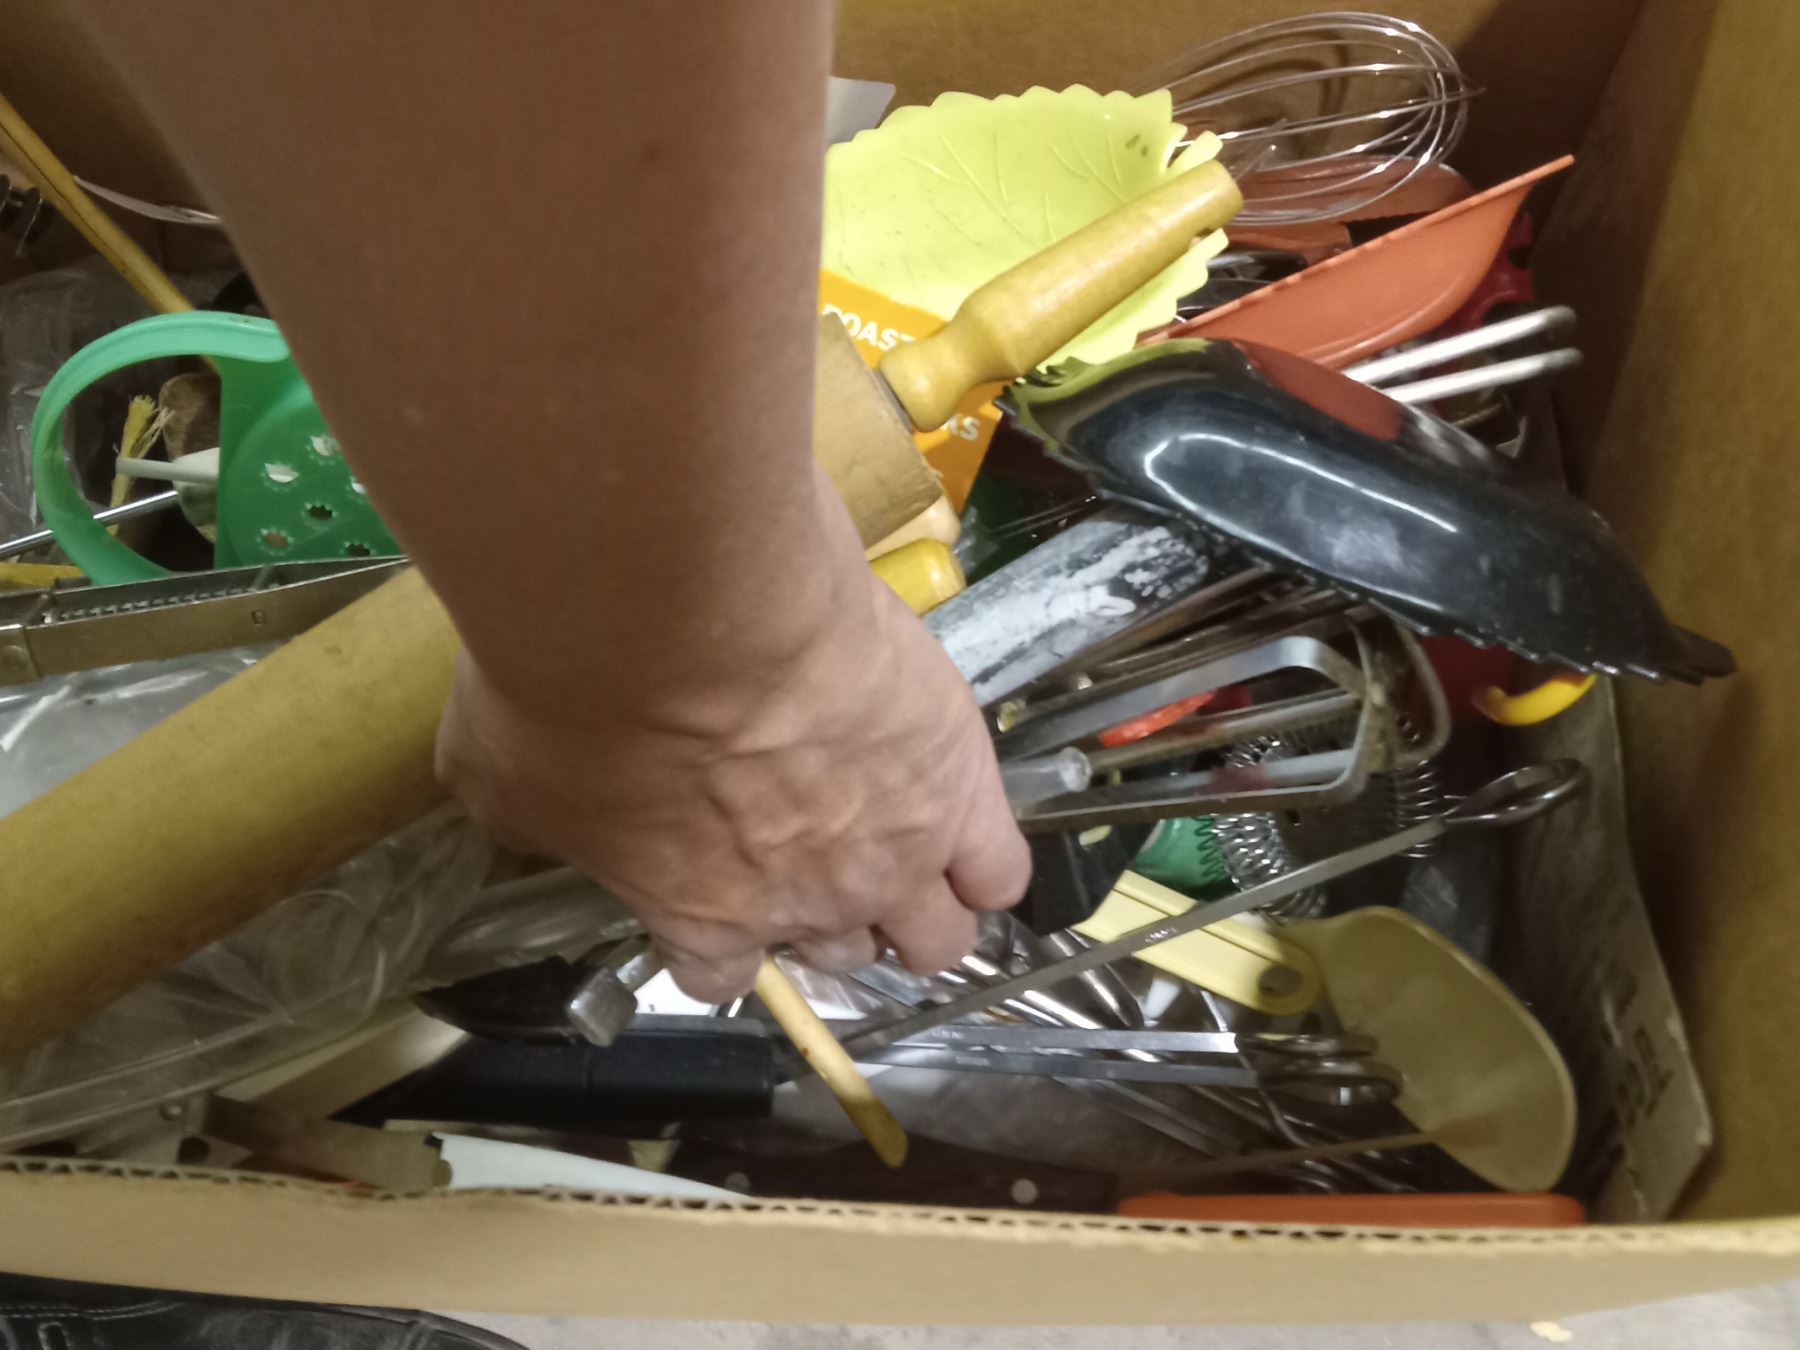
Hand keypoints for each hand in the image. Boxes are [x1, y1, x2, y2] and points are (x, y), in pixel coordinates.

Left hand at [436, 568, 1031, 1000]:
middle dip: (825, 913)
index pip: (723, 976)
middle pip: (840, 955)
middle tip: (811, 841)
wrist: (686, 603)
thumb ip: (530, 814)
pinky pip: (1003, 868)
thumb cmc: (577, 684)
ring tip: (904, 844)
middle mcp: (805, 907)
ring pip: (938, 934)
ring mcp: (892, 854)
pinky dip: (987, 859)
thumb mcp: (500, 770)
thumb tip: (518, 807)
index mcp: (699, 916)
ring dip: (919, 901)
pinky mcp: (957, 786)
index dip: (722, 936)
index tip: (716, 885)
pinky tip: (962, 819)